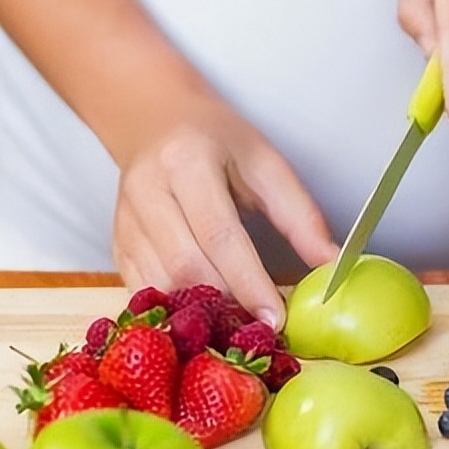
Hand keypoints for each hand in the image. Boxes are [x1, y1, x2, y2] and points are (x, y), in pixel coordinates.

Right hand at [112, 91, 337, 329]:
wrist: (154, 121)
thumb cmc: (215, 140)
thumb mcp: (265, 164)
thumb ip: (300, 216)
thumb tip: (332, 266)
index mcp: (187, 163)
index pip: (220, 235)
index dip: (249, 283)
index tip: (276, 318)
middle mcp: (147, 192)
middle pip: (187, 267)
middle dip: (228, 304)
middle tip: (262, 327)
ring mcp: (125, 222)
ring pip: (162, 286)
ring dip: (202, 313)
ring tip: (238, 323)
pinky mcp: (117, 245)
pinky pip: (145, 291)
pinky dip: (177, 310)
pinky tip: (205, 315)